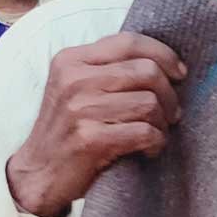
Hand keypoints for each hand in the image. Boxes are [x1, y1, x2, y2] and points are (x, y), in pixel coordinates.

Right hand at [6, 33, 185, 216]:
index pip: (130, 41)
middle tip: (172, 112)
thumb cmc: (70, 128)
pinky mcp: (89, 139)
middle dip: (170, 93)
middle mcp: (73, 79)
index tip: (179, 73)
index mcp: (72, 59)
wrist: (37, 174)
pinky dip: (155, 142)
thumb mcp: (79, 87)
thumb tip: (167, 63)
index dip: (164, 54)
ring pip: (149, 103)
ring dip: (163, 122)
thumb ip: (112, 67)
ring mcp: (80, 109)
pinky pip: (144, 132)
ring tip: (156, 131)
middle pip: (147, 71)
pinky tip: (149, 149)